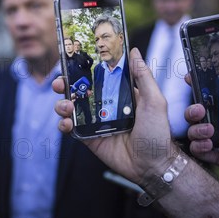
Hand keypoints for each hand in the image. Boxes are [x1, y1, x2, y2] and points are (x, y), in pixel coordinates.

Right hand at [53, 47, 176, 184]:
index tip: (73, 60)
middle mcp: (105, 105)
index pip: (99, 76)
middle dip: (66, 84)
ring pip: (71, 108)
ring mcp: (96, 122)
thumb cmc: (157, 133)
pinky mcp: (88, 138)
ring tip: (65, 106)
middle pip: (80, 90)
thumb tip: (134, 51)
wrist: (152, 166)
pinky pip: (71, 128)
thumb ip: (143, 76)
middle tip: (60, 82)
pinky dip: (64, 124)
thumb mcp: (154, 101)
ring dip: (62, 103)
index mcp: (120, 93)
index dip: (85, 68)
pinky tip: (66, 123)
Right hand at [185, 58, 218, 191]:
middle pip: (195, 113)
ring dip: (195, 129)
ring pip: (193, 131)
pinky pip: (199, 151)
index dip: (197, 86)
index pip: (209, 95)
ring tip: (210, 130)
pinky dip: (198, 146)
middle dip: (191, 109)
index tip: (190, 78)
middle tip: (200, 110)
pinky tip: (209, 144)